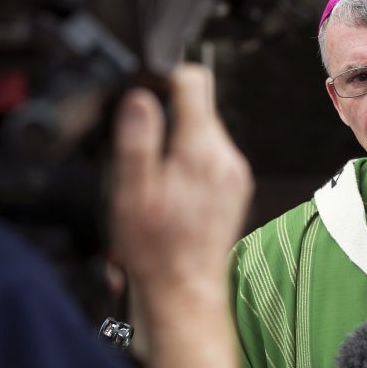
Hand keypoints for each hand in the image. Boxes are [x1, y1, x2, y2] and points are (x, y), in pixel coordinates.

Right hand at [108, 64, 253, 367]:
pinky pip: (209, 156)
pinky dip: (187, 161)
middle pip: (198, 105)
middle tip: (140, 146)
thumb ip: (138, 137)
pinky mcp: (234, 188)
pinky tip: (170, 190)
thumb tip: (140, 95)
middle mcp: (226, 156)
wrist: (184, 291)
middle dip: (166, 115)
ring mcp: (234, 173)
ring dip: (176, 140)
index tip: (143, 89)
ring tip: (153, 175)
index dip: (163, 76)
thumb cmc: (156, 250)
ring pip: (203, 131)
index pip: (193, 79)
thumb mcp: (132, 190)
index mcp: (201, 149)